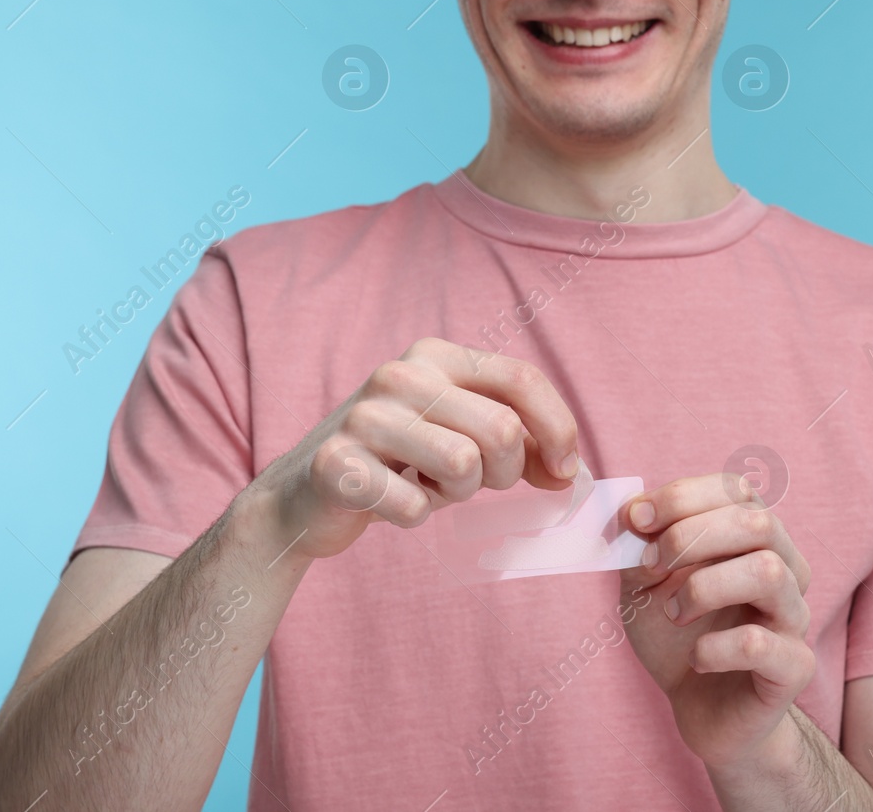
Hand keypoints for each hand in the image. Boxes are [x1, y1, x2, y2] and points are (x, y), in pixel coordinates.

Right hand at [253, 338, 579, 560]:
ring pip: (463, 465)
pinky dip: (413, 516)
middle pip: (501, 430)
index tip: (563, 472)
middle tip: (469, 483)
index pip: (522, 378)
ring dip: (454, 494)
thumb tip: (569, 473)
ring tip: (424, 485)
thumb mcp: (460, 434)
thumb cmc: (397, 463)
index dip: (557, 428)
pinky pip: (414, 506)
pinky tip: (389, 501)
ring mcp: (364, 416)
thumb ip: (517, 442)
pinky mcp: (335, 463)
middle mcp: (399, 374)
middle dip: (502, 473)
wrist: (303, 495)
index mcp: (435, 356)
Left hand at [619, 473, 814, 770]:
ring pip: (767, 572)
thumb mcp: (644, 585)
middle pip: (758, 522)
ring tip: (673, 613)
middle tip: (652, 567)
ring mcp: (794, 615)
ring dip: (703, 587)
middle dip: (691, 536)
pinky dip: (714, 648)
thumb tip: (633, 512)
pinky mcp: (794, 666)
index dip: (682, 496)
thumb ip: (639, 547)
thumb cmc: (676, 635)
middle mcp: (785, 566)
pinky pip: (759, 643)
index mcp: (754, 537)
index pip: (736, 489)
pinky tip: (697, 658)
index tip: (636, 520)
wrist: (699, 707)